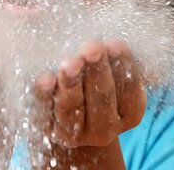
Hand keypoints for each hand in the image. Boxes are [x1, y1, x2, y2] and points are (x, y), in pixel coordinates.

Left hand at [30, 40, 145, 168]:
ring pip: (72, 108)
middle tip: (92, 47)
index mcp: (129, 114)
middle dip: (97, 71)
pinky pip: (44, 112)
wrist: (71, 120)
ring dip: (71, 83)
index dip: (123, 64)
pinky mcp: (47, 130)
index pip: (129, 89)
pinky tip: (45, 78)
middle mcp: (105, 129)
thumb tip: (124, 39)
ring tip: (69, 62)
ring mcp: (74, 134)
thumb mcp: (116, 75)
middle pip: (102, 99)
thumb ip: (121, 60)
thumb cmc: (99, 85)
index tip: (115, 43)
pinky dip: (44, 95)